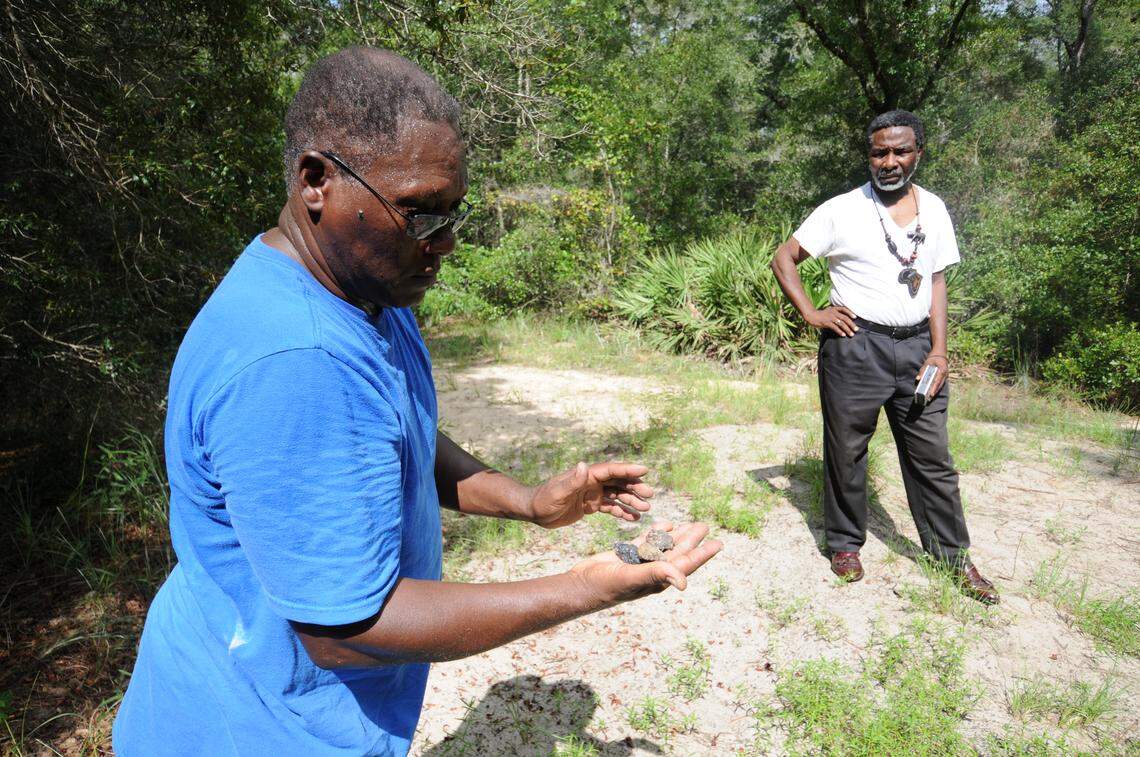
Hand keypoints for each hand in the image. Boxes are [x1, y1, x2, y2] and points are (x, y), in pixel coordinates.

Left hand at [529, 461, 653, 528]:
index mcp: (586, 476)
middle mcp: (592, 482)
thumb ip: (572, 481)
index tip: (645, 470)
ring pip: (617, 495)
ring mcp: (592, 494)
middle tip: (650, 495)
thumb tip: (584, 466)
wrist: (534, 511)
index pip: (611, 470)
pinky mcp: (590, 506)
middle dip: (635, 487)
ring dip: (631, 501)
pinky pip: (610, 507)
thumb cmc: (543, 500)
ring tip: (646, 509)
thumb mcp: (557, 492)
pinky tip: (634, 518)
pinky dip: (622, 512)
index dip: (628, 470)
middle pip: (618, 482)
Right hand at [569, 521, 722, 601]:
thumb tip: (683, 582)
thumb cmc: (605, 586)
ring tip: (689, 524)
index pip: (685, 564)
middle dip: (692, 540)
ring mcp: (639, 563)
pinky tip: (664, 524)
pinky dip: (656, 533)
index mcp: (658, 579)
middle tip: (704, 526)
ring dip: (676, 535)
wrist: (580, 585)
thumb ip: (657, 575)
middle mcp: (652, 571)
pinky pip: (646, 543)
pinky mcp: (627, 556)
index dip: (702, 554)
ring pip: (663, 546)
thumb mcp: (631, 578)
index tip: (718, 544)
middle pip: (677, 552)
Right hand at [806, 306, 859, 336]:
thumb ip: (836, 313)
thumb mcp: (829, 311)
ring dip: (847, 329)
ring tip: (851, 334)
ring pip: (841, 324)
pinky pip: (835, 327)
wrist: (811, 315)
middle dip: (851, 324)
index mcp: (834, 308)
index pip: (844, 309)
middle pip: (845, 318)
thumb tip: (843, 319)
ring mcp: (830, 317)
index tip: (855, 317)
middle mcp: (833, 312)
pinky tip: (843, 335)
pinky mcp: (826, 323)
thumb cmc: (821, 314)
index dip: (850, 313)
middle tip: (856, 329)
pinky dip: (840, 331)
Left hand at [916, 353, 948, 398]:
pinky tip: (932, 391)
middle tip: (930, 398)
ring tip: (930, 397)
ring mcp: (945, 375)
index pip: (937, 381)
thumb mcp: (927, 363)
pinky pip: (940, 383)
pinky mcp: (944, 376)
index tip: (931, 394)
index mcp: (942, 370)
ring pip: (940, 385)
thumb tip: (918, 379)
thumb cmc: (933, 357)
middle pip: (940, 385)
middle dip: (935, 392)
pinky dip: (936, 387)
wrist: (940, 353)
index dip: (934, 388)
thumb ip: (922, 371)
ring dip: (936, 390)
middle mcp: (945, 374)